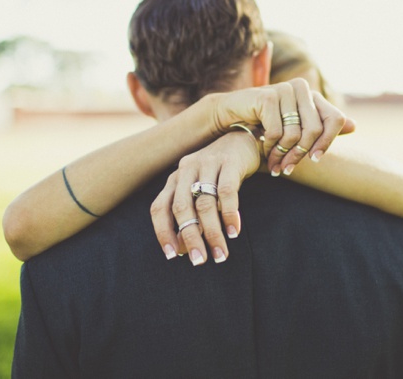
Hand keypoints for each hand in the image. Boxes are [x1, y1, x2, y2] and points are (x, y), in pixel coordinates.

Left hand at [150, 131, 260, 264]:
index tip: (172, 256)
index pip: (160, 207)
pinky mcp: (229, 161)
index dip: (163, 232)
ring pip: (205, 203)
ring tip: (220, 254)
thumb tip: (183, 249)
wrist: (243, 141)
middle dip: (190, 238)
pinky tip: (234, 232)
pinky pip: (228, 191)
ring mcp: (207, 162)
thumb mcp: (200, 192)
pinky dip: (229, 214)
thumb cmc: (219, 175)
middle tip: (199, 261)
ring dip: (212, 232)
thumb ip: (191, 216)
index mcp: (174, 178)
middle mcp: (186, 169)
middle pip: (182, 208)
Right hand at [211, 78, 355, 174]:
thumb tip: (354, 126)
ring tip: (274, 164)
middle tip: (288, 169)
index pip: (335, 119)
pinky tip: (263, 149)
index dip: (328, 142)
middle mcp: (301, 88)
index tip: (314, 160)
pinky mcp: (267, 96)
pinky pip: (276, 133)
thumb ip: (322, 127)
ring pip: (295, 134)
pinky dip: (269, 147)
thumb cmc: (264, 123)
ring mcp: (285, 90)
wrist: (230, 114)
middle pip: (315, 130)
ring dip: (283, 154)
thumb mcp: (294, 127)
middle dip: (300, 154)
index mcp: (312, 95)